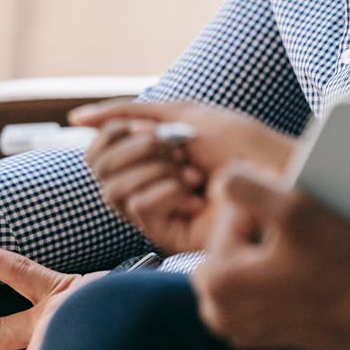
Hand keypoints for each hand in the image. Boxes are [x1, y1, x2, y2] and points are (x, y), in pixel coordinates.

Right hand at [71, 99, 295, 254]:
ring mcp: (154, 212)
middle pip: (99, 167)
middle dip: (141, 149)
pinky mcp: (167, 236)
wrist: (274, 172)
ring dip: (156, 170)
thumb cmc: (237, 143)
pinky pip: (138, 209)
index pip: (97, 150)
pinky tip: (195, 195)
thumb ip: (127, 113)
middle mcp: (144, 184)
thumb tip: (75, 118)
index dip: (116, 133)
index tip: (153, 127)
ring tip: (192, 174)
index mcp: (146, 157)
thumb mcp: (180, 113)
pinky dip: (167, 191)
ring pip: (113, 190)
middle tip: (180, 149)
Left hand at [193, 164, 349, 349]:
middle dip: (259, 226)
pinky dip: (270, 275)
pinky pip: (253, 289)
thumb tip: (219, 181)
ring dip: (264, 248)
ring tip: (302, 253)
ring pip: (241, 262)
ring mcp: (239, 328)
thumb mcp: (294, 210)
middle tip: (300, 232)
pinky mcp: (260, 336)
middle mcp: (219, 312)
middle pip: (231, 238)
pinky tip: (302, 274)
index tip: (299, 218)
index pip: (231, 212)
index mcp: (217, 282)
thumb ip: (245, 186)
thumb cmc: (342, 265)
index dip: (268, 205)